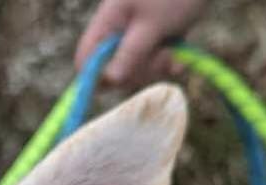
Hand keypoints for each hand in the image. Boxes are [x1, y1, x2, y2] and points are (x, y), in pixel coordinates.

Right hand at [76, 0, 207, 87]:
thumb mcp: (152, 25)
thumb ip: (130, 54)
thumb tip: (109, 81)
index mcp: (109, 21)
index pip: (85, 59)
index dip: (93, 77)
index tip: (115, 81)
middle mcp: (119, 30)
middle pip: (113, 70)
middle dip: (136, 71)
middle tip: (160, 57)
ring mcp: (139, 34)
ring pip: (136, 69)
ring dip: (156, 67)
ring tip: (173, 53)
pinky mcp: (158, 37)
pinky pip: (155, 62)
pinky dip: (167, 63)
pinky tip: (181, 58)